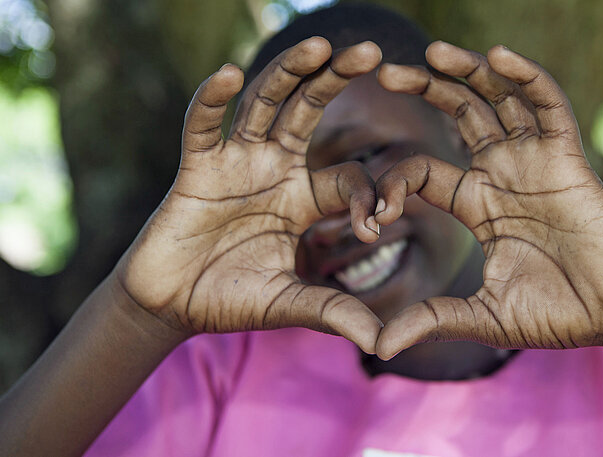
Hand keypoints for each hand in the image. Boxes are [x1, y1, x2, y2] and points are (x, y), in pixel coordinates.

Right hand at [115, 38, 383, 352]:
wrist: (172, 306)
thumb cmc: (232, 300)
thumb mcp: (289, 304)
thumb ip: (333, 313)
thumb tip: (385, 343)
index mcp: (302, 199)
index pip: (347, 176)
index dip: (366, 195)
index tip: (372, 227)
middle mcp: (273, 170)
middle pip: (308, 112)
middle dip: (336, 80)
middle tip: (372, 50)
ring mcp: (235, 163)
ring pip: (264, 105)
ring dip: (289, 72)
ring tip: (321, 45)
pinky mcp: (196, 168)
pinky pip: (203, 127)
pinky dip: (212, 101)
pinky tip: (228, 76)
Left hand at [374, 42, 602, 358]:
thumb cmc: (559, 313)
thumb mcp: (485, 315)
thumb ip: (433, 321)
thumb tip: (376, 347)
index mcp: (477, 204)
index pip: (423, 171)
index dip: (394, 184)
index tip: (375, 214)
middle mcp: (502, 174)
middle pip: (458, 116)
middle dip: (424, 90)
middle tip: (384, 72)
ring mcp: (535, 161)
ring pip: (498, 101)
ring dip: (468, 72)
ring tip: (432, 53)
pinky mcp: (568, 158)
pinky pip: (548, 106)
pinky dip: (526, 78)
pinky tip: (499, 56)